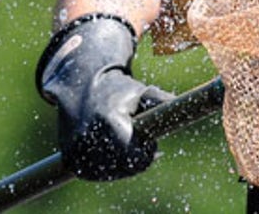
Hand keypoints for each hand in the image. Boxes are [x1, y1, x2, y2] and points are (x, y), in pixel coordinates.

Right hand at [35, 14, 174, 180]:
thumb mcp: (141, 92)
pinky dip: (105, 165)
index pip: (137, 158)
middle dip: (134, 156)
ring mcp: (77, 151)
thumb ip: (162, 101)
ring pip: (111, 173)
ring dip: (120, 162)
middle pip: (125, 167)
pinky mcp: (71, 159)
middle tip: (133, 138)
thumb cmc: (118, 90)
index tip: (147, 138)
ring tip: (118, 139)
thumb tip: (187, 105)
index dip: (146, 151)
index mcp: (108, 123)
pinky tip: (105, 147)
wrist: (79, 87)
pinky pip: (96, 172)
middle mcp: (89, 139)